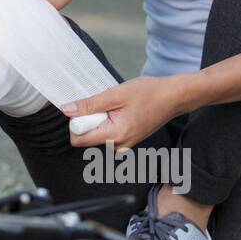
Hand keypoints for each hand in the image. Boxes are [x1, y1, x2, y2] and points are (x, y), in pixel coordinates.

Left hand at [60, 75, 191, 151]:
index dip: (76, 123)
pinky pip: (107, 133)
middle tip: (107, 105)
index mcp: (116, 136)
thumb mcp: (115, 94)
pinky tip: (121, 111)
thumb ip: (89, 105)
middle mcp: (119, 146)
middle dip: (89, 120)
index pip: (79, 140)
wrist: (173, 97)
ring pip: (97, 135)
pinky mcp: (127, 141)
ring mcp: (124, 145)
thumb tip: (67, 110)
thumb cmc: (149, 93)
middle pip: (87, 138)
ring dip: (99, 120)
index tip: (86, 108)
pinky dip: (108, 121)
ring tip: (116, 107)